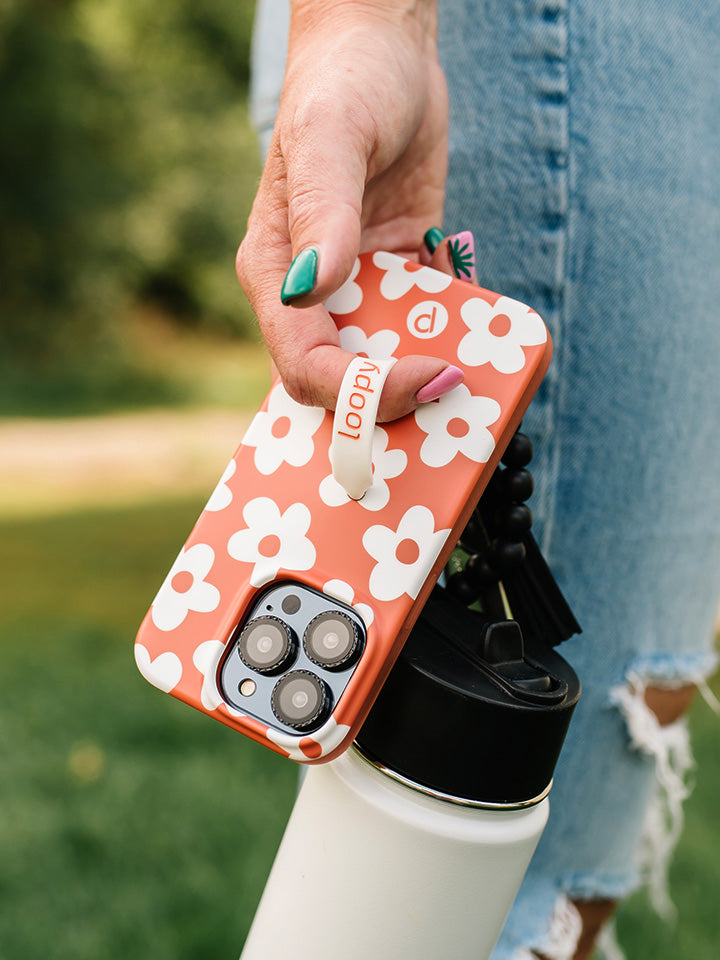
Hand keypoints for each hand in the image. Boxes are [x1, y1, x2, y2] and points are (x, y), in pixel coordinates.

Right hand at [236, 0, 458, 420]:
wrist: (384, 49)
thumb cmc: (341, 83)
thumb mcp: (329, 138)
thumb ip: (323, 214)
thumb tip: (314, 287)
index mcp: (277, 276)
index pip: (305, 365)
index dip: (360, 391)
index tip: (429, 378)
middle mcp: (314, 296)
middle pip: (345, 384)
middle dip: (395, 409)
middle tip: (458, 412)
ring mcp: (360, 290)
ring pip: (390, 364)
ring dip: (434, 381)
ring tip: (487, 380)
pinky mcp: (402, 276)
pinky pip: (427, 326)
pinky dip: (457, 340)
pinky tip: (490, 336)